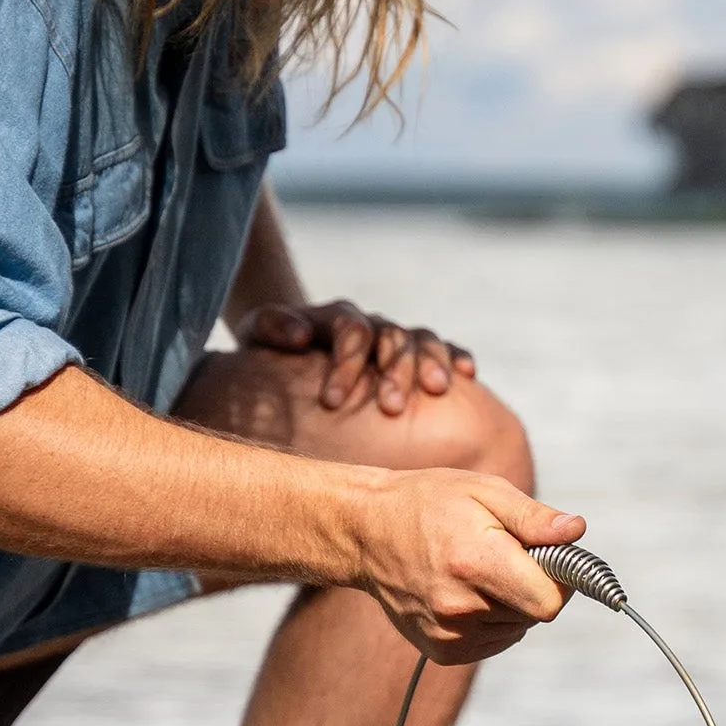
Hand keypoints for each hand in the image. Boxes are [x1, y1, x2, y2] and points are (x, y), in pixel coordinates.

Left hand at [235, 300, 476, 416]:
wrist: (297, 345)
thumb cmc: (274, 349)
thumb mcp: (258, 333)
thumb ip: (272, 327)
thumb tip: (300, 335)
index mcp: (338, 317)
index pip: (351, 332)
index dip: (345, 365)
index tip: (333, 403)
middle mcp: (374, 324)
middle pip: (393, 337)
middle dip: (395, 370)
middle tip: (391, 408)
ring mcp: (399, 337)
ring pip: (423, 339)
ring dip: (431, 363)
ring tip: (437, 390)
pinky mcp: (420, 354)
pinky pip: (446, 348)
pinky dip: (457, 357)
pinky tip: (467, 374)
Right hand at [351, 469, 587, 664]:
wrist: (367, 531)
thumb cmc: (429, 504)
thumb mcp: (484, 491)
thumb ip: (534, 518)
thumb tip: (576, 532)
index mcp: (474, 563)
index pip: (548, 602)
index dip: (560, 582)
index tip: (550, 559)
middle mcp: (460, 607)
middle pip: (534, 614)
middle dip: (532, 586)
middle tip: (504, 556)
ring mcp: (449, 635)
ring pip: (516, 629)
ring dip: (511, 603)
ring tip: (478, 571)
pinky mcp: (443, 651)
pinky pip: (493, 641)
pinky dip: (491, 620)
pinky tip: (466, 592)